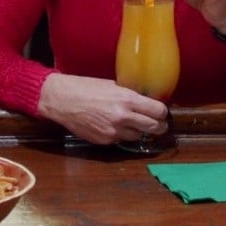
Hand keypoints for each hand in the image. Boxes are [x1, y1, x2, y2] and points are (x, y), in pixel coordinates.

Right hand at [37, 73, 168, 144]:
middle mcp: (123, 117)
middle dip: (159, 126)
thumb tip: (145, 100)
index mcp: (127, 99)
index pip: (158, 111)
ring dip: (139, 131)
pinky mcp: (105, 141)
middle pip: (154, 127)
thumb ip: (130, 95)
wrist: (62, 100)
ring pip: (138, 136)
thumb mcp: (112, 85)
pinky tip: (114, 125)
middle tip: (159, 123)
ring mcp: (114, 131)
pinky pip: (121, 139)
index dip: (162, 112)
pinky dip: (122, 134)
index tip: (162, 112)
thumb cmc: (85, 87)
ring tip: (133, 123)